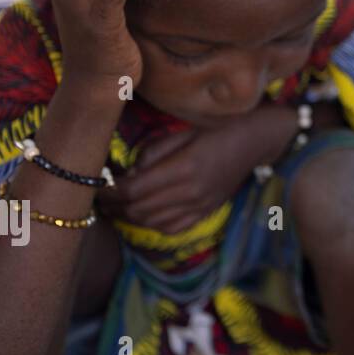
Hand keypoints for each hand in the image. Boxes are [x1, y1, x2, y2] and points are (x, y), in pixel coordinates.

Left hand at [97, 108, 293, 232]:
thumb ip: (154, 152)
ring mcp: (201, 205)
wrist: (258, 139)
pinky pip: (172, 228)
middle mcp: (191, 192)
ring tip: (116, 206)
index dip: (108, 191)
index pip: (133, 189)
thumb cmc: (220, 127)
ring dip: (129, 216)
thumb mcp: (184, 130)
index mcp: (184, 167)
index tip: (95, 185)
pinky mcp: (207, 211)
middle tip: (99, 197)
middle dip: (113, 206)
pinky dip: (151, 224)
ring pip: (151, 222)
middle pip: (138, 209)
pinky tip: (144, 213)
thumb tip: (129, 173)